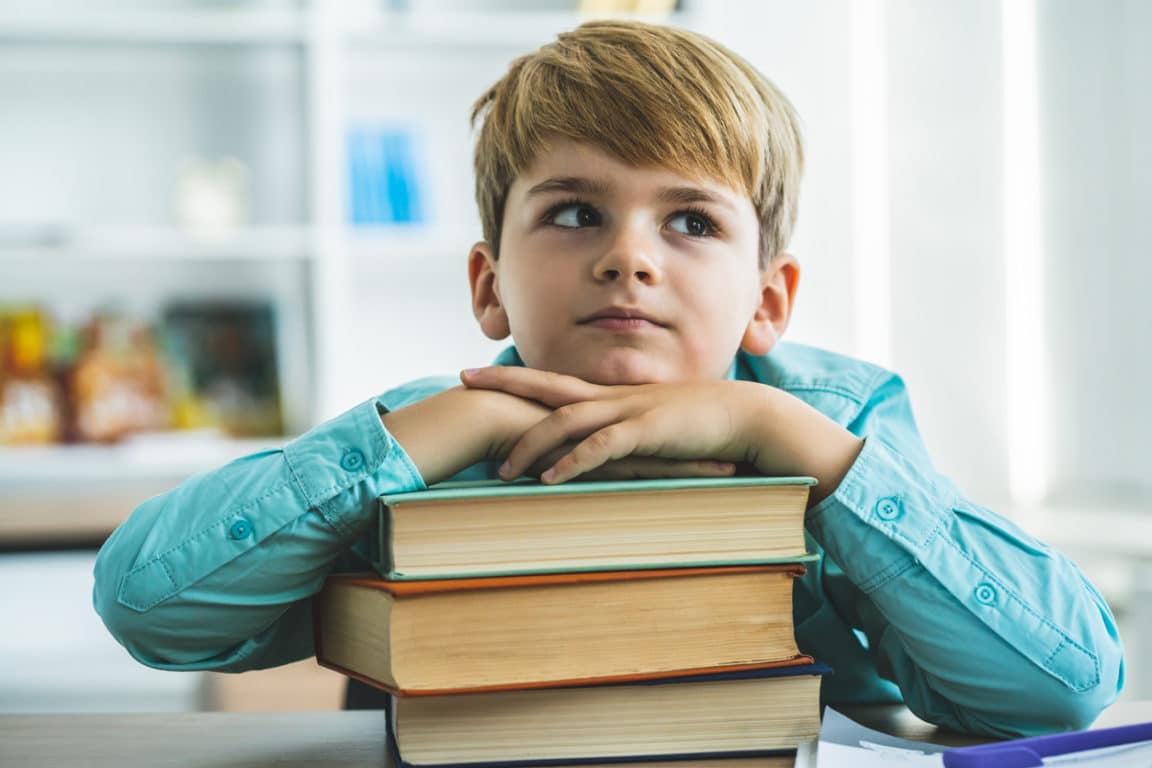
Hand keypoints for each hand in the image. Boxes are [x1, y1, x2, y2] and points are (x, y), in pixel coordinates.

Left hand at [461, 366, 863, 502]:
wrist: (748, 418)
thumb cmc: (702, 428)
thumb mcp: (655, 429)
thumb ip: (625, 437)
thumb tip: (599, 453)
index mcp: (612, 396)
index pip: (553, 382)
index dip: (514, 376)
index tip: (480, 372)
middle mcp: (614, 397)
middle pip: (547, 384)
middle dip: (504, 381)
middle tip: (462, 379)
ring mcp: (630, 411)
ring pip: (568, 420)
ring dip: (532, 442)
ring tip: (501, 469)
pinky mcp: (649, 432)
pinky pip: (604, 446)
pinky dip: (575, 462)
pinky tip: (551, 478)